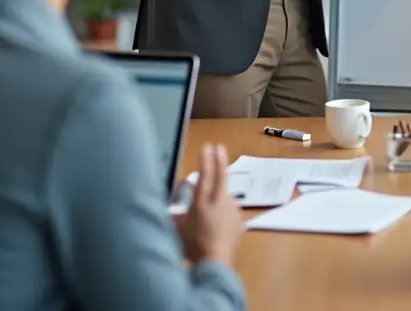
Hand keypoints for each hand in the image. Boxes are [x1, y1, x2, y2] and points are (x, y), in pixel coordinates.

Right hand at [174, 144, 242, 265]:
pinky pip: (230, 212)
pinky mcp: (239, 220)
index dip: (205, 160)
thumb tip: (170, 210)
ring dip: (219, 196)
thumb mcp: (177, 229)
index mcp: (202, 202)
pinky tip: (218, 225)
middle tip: (219, 148)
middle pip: (221, 176)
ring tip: (210, 213)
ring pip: (225, 195)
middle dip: (219, 160)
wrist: (215, 262)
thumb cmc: (192, 246)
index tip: (207, 147)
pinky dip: (224, 213)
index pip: (204, 175)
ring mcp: (231, 210)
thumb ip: (175, 216)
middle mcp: (219, 202)